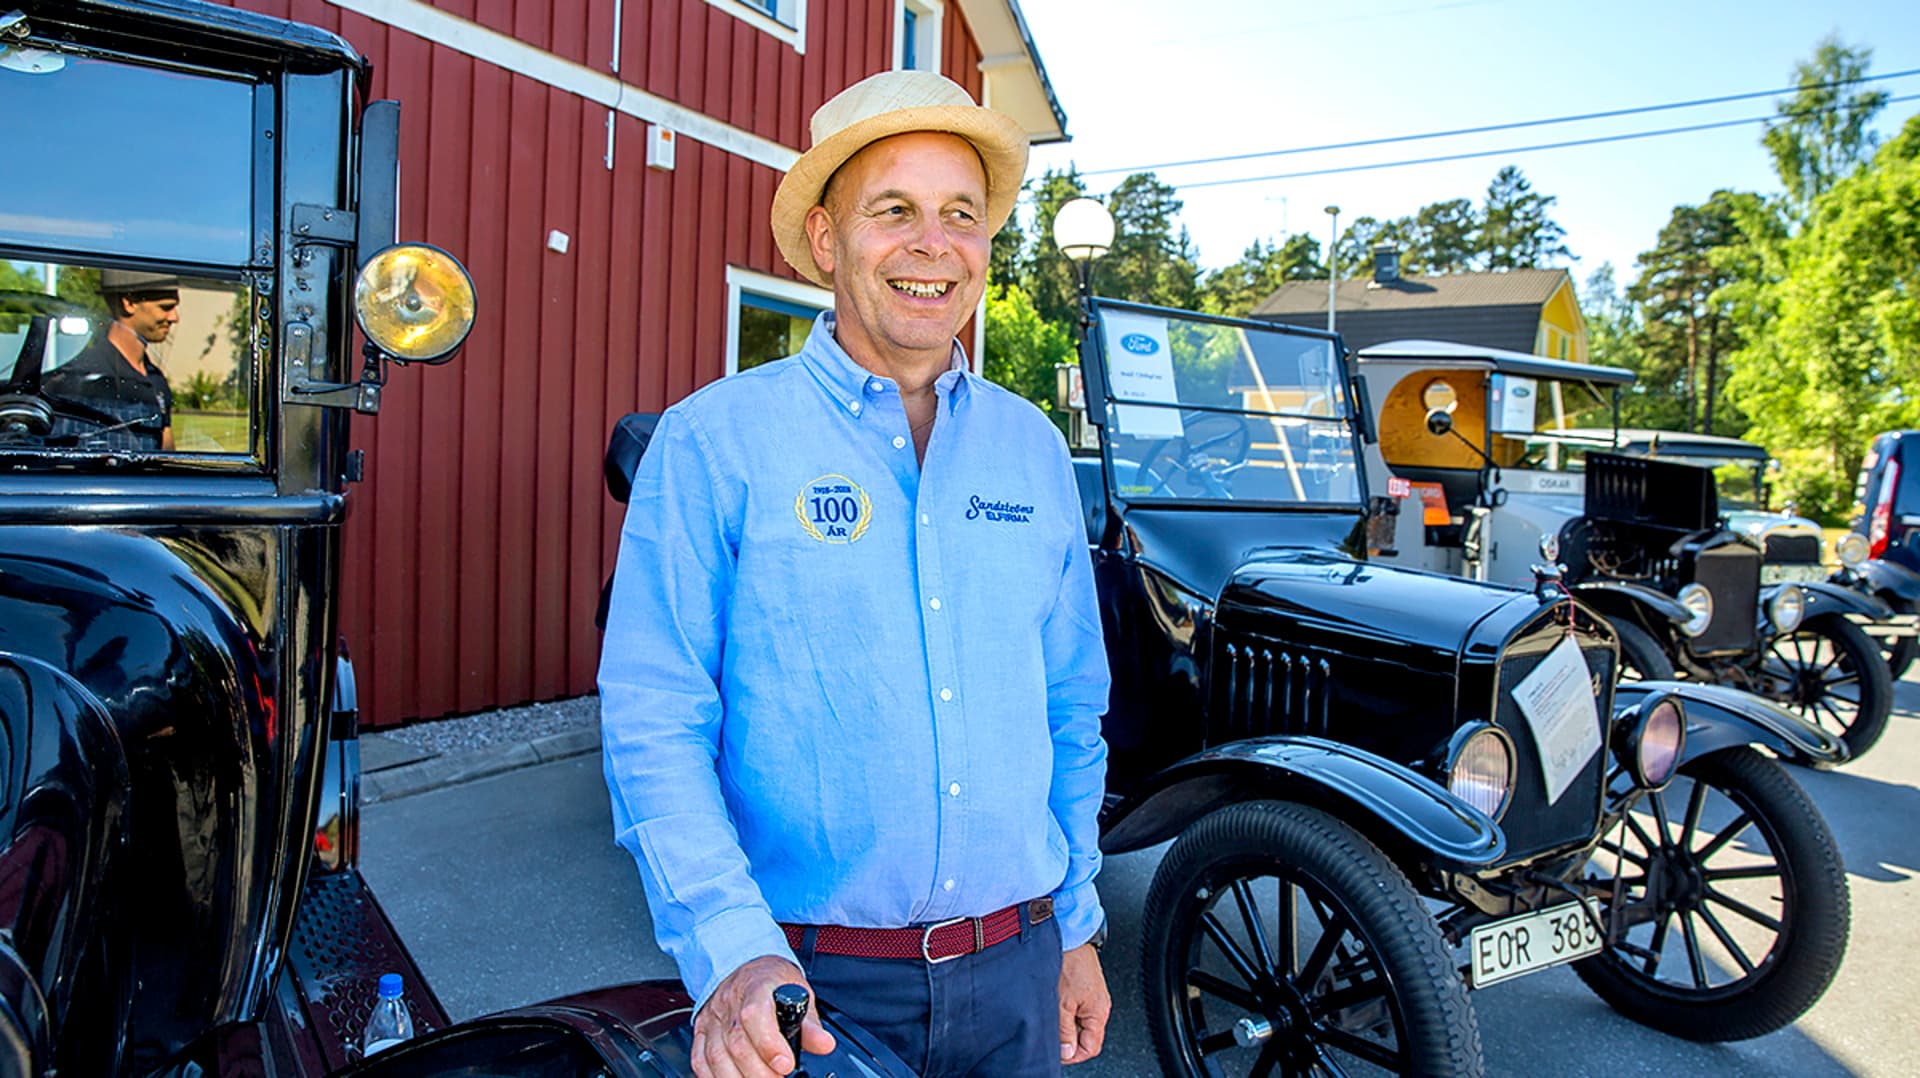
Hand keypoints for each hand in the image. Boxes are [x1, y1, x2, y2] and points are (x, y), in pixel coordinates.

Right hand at [692, 956, 836, 1076]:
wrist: (746, 967)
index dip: (769, 1044)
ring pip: (717, 1055)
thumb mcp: (799, 993)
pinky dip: (715, 1076)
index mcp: (755, 988)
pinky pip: (701, 1059)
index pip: (755, 1016)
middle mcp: (729, 1003)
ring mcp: (713, 1018)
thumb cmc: (772, 981)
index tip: (785, 1064)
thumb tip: (824, 1044)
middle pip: (737, 1043)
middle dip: (759, 1071)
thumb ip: (810, 1024)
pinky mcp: (702, 1032)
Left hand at [1058, 943, 1110, 1064]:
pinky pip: (1076, 1009)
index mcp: (1099, 1012)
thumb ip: (1064, 1030)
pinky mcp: (1084, 988)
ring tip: (1051, 1015)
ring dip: (1064, 1025)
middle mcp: (1099, 1006)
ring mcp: (1093, 997)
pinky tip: (1054, 1004)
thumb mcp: (1062, 1002)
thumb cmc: (1069, 962)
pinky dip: (1065, 1012)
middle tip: (1051, 1033)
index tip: (1057, 1052)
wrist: (1070, 936)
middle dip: (1067, 1039)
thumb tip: (1066, 1051)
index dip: (1073, 1055)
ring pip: (1078, 1023)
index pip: (1091, 1048)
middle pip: (1085, 1037)